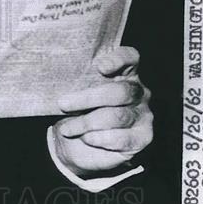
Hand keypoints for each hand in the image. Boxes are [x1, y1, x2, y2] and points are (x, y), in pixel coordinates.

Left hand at [51, 46, 152, 177]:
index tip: (100, 67)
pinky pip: (121, 138)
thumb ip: (75, 83)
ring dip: (87, 122)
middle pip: (120, 92)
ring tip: (67, 128)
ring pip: (117, 116)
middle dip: (89, 98)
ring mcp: (143, 115)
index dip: (118, 59)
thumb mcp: (73, 94)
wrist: (77, 146)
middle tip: (63, 104)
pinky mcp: (142, 137)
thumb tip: (58, 77)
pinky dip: (99, 138)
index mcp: (123, 72)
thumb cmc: (76, 111)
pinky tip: (85, 138)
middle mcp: (137, 91)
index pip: (130, 57)